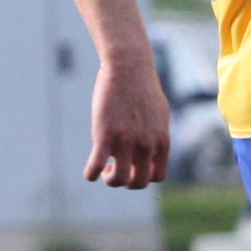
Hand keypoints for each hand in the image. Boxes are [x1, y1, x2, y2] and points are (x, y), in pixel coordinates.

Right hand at [84, 58, 174, 188]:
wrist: (129, 67)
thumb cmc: (143, 87)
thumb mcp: (159, 114)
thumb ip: (156, 134)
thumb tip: (151, 148)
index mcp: (161, 141)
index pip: (157, 176)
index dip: (144, 177)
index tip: (132, 166)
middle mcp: (146, 144)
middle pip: (138, 182)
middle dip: (126, 181)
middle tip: (116, 168)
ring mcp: (126, 141)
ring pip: (118, 180)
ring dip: (110, 180)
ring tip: (104, 168)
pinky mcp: (105, 135)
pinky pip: (95, 166)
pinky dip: (90, 174)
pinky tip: (89, 171)